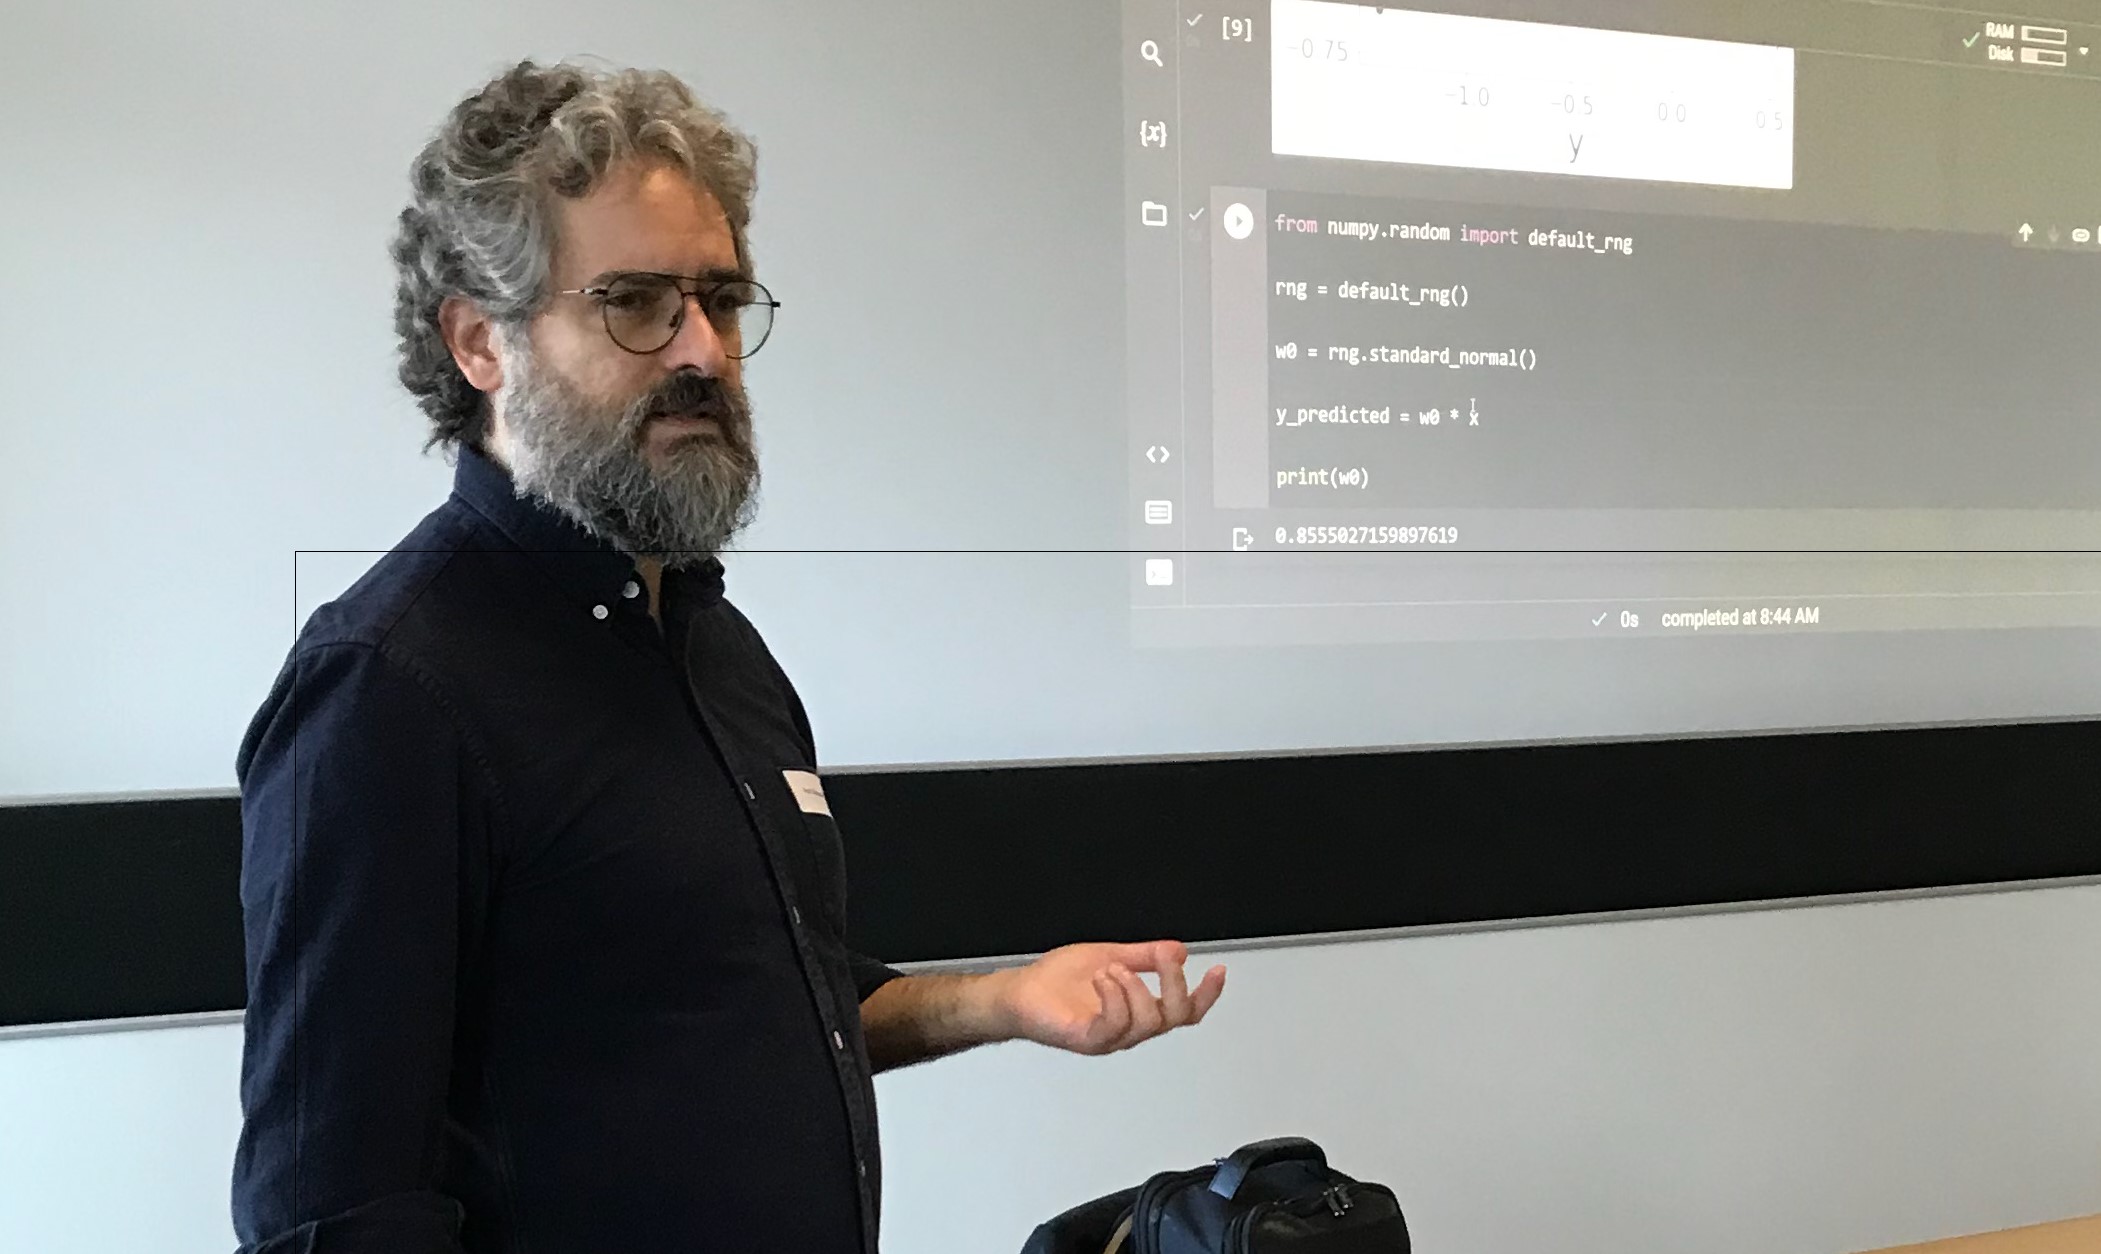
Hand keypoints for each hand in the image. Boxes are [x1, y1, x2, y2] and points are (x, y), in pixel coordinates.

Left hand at [989, 940, 1226, 1055]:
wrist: (1018, 992)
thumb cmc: (1056, 982)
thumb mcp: (1109, 957)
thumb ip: (1143, 956)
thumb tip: (1180, 950)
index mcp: (1138, 1010)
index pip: (1184, 1011)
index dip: (1206, 995)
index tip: (1218, 970)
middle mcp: (1129, 1029)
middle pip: (1174, 1018)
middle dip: (1176, 984)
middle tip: (1165, 957)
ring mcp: (1109, 1038)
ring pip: (1147, 1023)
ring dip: (1137, 988)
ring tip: (1114, 967)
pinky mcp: (1087, 1039)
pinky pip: (1113, 1026)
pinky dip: (1114, 998)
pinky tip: (1103, 977)